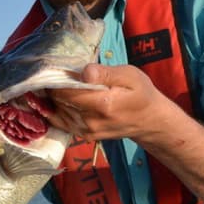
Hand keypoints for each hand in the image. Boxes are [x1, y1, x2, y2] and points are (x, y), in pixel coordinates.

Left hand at [46, 63, 167, 142]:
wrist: (149, 120)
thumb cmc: (140, 93)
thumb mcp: (130, 75)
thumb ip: (105, 73)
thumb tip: (84, 73)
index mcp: (102, 104)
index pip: (65, 91)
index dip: (56, 78)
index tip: (55, 68)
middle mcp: (91, 121)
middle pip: (58, 101)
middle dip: (55, 86)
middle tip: (59, 74)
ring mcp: (86, 131)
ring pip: (57, 110)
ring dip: (55, 97)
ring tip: (63, 84)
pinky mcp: (83, 135)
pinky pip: (61, 121)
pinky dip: (56, 109)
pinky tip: (59, 99)